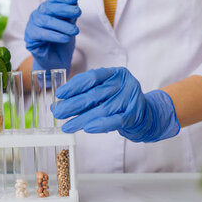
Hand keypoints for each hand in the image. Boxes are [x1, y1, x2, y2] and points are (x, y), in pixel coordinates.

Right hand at [25, 0, 80, 72]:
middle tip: (78, 12)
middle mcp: (37, 15)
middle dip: (64, 9)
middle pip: (49, 8)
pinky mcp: (30, 38)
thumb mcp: (69, 26)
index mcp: (47, 9)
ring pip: (46, 21)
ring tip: (75, 31)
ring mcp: (32, 26)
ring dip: (63, 25)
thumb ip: (70, 16)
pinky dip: (56, 36)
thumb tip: (74, 4)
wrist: (56, 61)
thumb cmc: (63, 41)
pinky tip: (66, 38)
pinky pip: (42, 34)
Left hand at [51, 67, 179, 142]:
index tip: (60, 94)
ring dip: (82, 119)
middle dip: (73, 104)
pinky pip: (115, 121)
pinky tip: (86, 128)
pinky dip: (100, 125)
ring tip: (67, 126)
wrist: (144, 113)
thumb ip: (84, 94)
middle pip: (95, 94)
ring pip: (102, 109)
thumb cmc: (118, 100)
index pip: (92, 77)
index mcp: (115, 73)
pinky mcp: (133, 115)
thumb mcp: (104, 90)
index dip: (74, 85)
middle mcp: (124, 83)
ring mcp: (130, 99)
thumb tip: (56, 104)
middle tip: (57, 112)